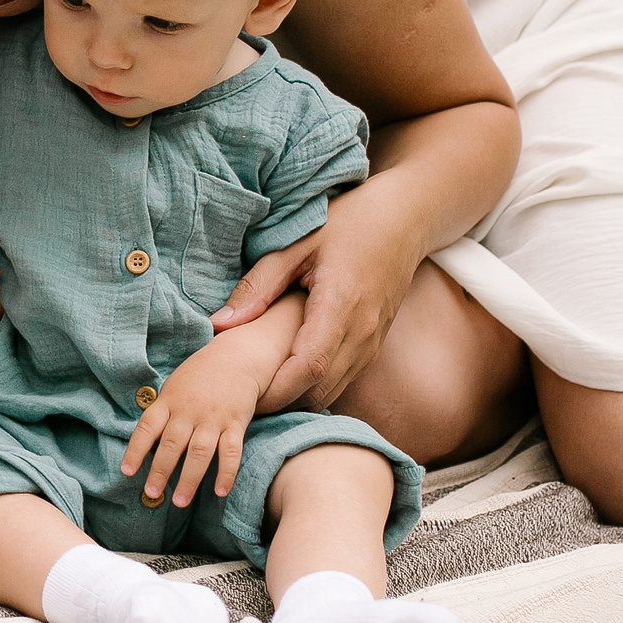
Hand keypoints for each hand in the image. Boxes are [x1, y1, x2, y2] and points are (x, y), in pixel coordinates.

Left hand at [120, 335, 278, 507]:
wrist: (236, 356)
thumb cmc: (199, 376)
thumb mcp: (174, 387)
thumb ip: (162, 413)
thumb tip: (145, 445)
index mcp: (169, 400)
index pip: (147, 427)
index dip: (135, 449)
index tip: (126, 472)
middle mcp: (189, 410)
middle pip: (172, 444)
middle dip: (160, 471)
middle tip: (151, 493)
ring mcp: (213, 417)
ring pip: (199, 452)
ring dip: (189, 479)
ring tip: (179, 502)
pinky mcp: (236, 423)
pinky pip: (231, 452)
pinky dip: (226, 473)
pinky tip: (219, 491)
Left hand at [214, 213, 418, 415]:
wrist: (404, 219)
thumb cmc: (348, 223)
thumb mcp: (295, 245)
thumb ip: (258, 286)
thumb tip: (219, 325)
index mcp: (341, 306)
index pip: (310, 368)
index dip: (277, 390)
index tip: (244, 394)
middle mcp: (363, 333)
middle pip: (320, 391)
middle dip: (281, 403)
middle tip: (243, 398)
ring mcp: (373, 343)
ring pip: (333, 392)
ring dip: (297, 399)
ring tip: (259, 391)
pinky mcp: (374, 346)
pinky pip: (343, 381)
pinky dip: (314, 388)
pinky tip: (286, 377)